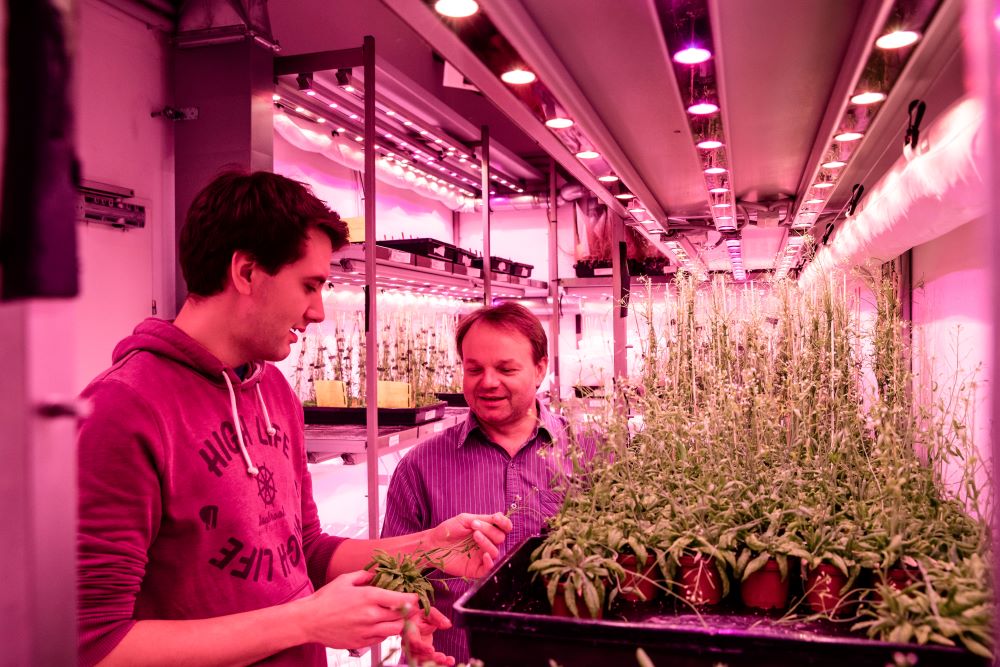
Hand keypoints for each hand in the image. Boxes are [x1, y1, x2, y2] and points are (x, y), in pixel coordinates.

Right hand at [296, 570, 418, 648]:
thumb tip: (377, 573)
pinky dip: (385, 633)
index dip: (413, 599)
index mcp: (369, 597)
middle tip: (411, 609)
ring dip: (399, 624)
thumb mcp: (345, 579)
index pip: (401, 600)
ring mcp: (366, 631)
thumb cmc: (325, 599)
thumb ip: (365, 575)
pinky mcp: (361, 643)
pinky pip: (381, 639)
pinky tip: (380, 625)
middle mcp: (371, 615)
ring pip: (395, 631)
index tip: (416, 597)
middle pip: (402, 617)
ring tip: (397, 618)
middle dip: (410, 613)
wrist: (309, 621)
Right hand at [401, 606, 453, 665]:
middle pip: (417, 655)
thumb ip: (438, 618)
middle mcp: (410, 644)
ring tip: (449, 661)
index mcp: (410, 632)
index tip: (432, 649)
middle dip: (430, 658)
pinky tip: (450, 661)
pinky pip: (429, 662)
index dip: (421, 647)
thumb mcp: (430, 613)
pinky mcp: (422, 656)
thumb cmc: (422, 617)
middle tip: (442, 657)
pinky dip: (440, 663)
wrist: (418, 623)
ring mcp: (415, 652)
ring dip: (436, 662)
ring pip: (423, 661)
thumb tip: (448, 624)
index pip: (413, 642)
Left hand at [427, 512, 512, 577]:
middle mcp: (487, 543)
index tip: (496, 518)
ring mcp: (482, 557)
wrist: (433, 544)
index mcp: (487, 531)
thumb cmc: (448, 530)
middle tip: (474, 526)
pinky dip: (490, 562)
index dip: (504, 523)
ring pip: (495, 552)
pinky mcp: (476, 569)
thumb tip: (500, 517)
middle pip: (501, 538)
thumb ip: (484, 519)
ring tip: (475, 535)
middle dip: (490, 530)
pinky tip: (483, 555)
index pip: (504, 528)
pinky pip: (489, 569)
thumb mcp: (465, 519)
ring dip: (487, 542)